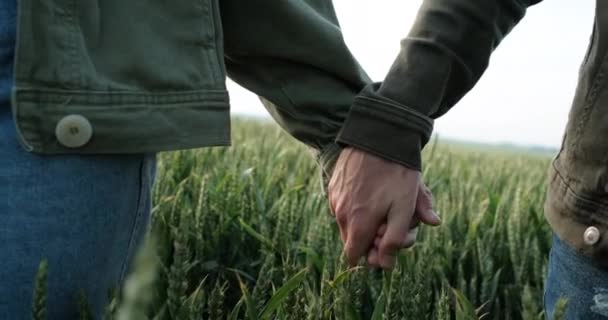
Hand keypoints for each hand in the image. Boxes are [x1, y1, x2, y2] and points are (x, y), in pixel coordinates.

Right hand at [328, 147, 440, 268]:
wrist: (378, 135)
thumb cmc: (396, 172)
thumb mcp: (404, 207)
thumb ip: (395, 238)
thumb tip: (386, 264)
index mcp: (357, 223)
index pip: (353, 256)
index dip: (371, 255)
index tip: (387, 241)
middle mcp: (339, 213)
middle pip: (351, 239)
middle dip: (370, 236)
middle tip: (392, 219)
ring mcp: (334, 197)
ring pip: (347, 222)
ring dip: (363, 220)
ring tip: (384, 202)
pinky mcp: (334, 184)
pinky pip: (342, 205)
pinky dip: (356, 205)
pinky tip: (373, 189)